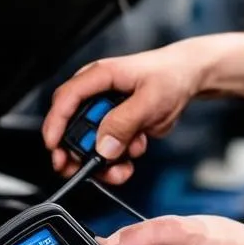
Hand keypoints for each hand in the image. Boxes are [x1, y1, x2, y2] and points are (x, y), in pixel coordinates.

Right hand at [41, 40, 213, 184]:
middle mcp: (96, 93)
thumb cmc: (169, 75)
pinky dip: (120, 157)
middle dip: (81, 153)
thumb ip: (125, 123)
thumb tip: (104, 147)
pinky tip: (137, 147)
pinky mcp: (115, 124)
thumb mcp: (150, 100)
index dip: (55, 125)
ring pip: (90, 144)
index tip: (54, 148)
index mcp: (99, 77)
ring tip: (126, 163)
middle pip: (73, 127)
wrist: (188, 77)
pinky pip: (108, 148)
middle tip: (91, 169)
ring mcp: (105, 111)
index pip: (65, 99)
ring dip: (106, 160)